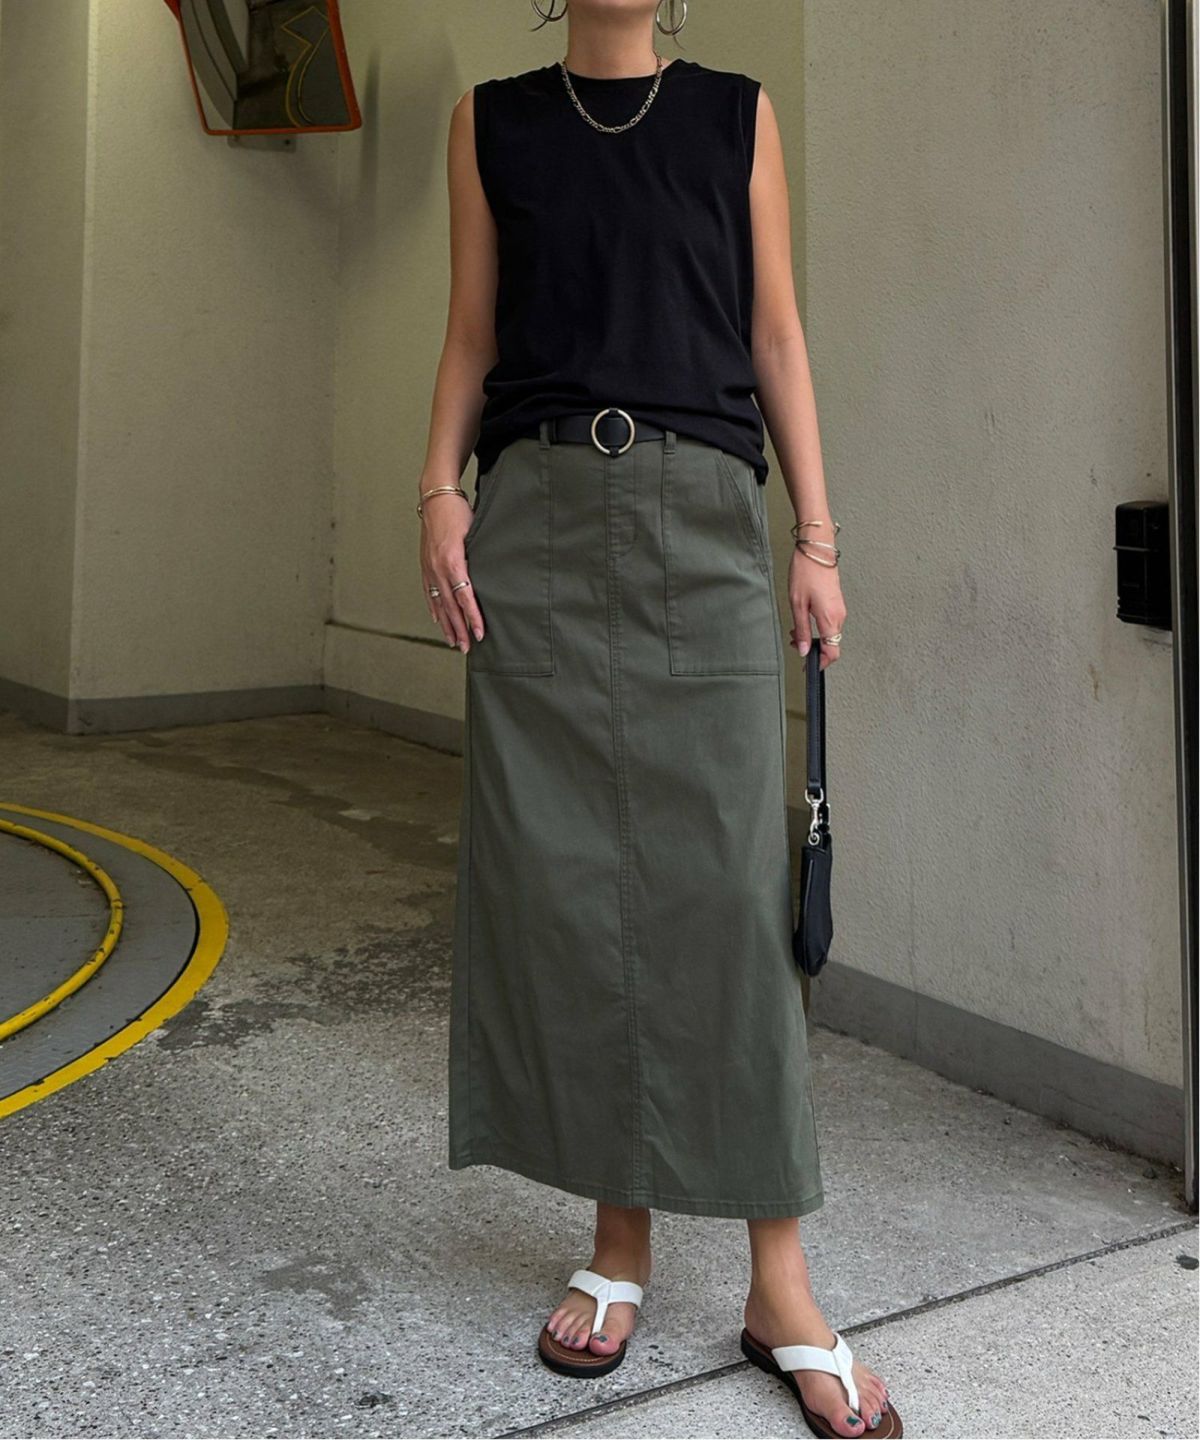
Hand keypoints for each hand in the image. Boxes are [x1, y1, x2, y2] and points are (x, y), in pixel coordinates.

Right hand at [419, 491, 484, 652]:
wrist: (436, 496)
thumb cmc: (459, 511)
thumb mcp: (475, 533)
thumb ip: (481, 558)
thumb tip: (493, 579)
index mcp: (453, 562)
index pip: (464, 597)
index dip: (472, 618)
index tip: (480, 633)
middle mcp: (438, 568)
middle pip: (450, 606)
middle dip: (460, 629)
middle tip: (468, 648)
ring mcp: (429, 568)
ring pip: (438, 603)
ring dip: (446, 624)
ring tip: (454, 641)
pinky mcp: (425, 565)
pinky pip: (429, 592)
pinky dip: (434, 608)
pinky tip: (438, 619)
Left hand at [787, 546, 845, 670]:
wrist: (817, 549)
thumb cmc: (806, 572)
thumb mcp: (797, 604)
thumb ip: (801, 630)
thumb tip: (803, 650)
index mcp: (830, 619)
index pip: (832, 652)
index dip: (820, 663)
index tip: (807, 666)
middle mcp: (839, 616)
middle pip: (831, 644)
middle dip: (812, 649)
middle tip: (793, 643)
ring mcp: (840, 609)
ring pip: (830, 634)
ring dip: (813, 637)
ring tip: (794, 630)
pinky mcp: (837, 603)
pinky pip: (830, 623)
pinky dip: (817, 627)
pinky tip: (803, 619)